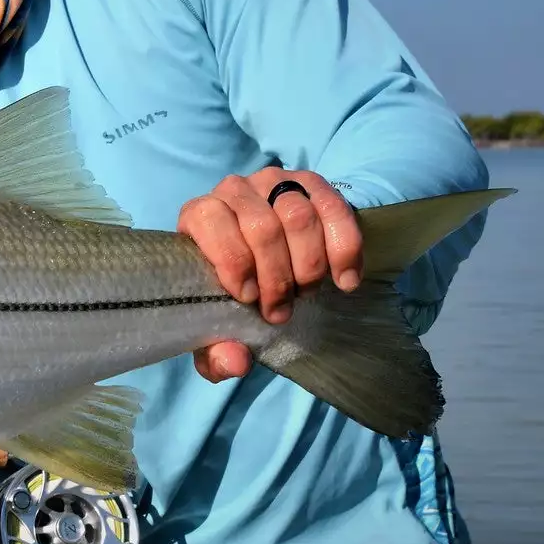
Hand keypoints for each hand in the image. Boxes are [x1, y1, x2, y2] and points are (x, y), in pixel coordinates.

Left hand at [177, 167, 360, 382]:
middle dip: (276, 277)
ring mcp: (274, 182)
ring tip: (308, 292)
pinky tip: (345, 280)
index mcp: (199, 215)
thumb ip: (216, 352)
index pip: (209, 220)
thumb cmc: (235, 294)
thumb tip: (236, 361)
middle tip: (281, 311)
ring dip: (308, 264)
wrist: (270, 264)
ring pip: (298, 215)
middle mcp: (234, 190)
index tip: (248, 298)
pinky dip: (344, 248)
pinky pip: (334, 207)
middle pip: (261, 226)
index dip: (232, 260)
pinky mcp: (312, 184)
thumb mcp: (217, 328)